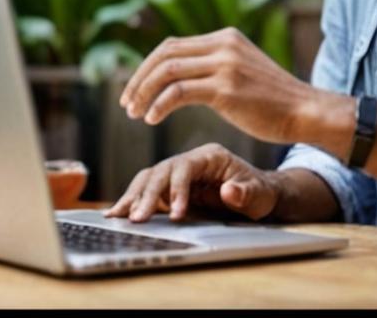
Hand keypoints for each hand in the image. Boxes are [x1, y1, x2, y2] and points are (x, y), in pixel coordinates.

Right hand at [104, 143, 278, 221]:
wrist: (259, 195)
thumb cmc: (259, 193)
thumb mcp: (259, 195)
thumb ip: (244, 193)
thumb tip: (229, 192)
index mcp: (209, 156)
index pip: (184, 166)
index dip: (176, 189)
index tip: (175, 214)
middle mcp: (190, 161)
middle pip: (161, 171)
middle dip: (146, 195)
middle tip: (136, 219)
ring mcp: (179, 173)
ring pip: (149, 179)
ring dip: (133, 197)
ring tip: (117, 217)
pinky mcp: (171, 188)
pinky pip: (147, 191)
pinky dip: (133, 201)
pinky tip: (117, 214)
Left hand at [120, 28, 352, 150]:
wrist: (306, 112)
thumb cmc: (275, 101)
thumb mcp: (243, 71)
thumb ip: (216, 66)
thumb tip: (185, 77)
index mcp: (225, 37)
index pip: (172, 45)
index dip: (147, 67)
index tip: (135, 90)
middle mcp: (223, 45)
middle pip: (164, 54)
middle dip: (138, 79)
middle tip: (126, 103)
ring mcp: (225, 65)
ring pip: (167, 72)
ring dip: (144, 93)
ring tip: (135, 114)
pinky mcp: (226, 88)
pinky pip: (178, 93)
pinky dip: (159, 105)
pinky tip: (152, 119)